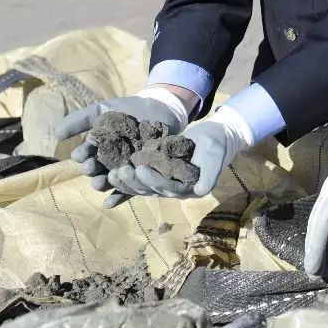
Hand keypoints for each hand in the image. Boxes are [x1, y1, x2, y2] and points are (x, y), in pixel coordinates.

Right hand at [53, 87, 194, 206]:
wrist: (158, 108)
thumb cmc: (127, 109)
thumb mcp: (102, 110)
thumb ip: (80, 120)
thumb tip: (56, 134)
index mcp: (97, 148)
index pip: (85, 155)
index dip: (82, 156)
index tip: (81, 155)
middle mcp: (108, 162)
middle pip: (96, 172)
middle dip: (91, 171)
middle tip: (92, 167)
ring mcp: (124, 170)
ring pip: (110, 182)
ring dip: (103, 184)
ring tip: (102, 181)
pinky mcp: (140, 177)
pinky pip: (128, 191)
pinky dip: (117, 198)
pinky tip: (108, 203)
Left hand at [107, 104, 253, 201]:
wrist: (216, 136)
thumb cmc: (216, 145)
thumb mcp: (215, 156)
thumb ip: (210, 174)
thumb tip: (200, 190)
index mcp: (188, 189)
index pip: (168, 187)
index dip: (153, 180)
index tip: (139, 169)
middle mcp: (175, 190)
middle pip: (150, 190)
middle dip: (133, 182)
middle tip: (118, 171)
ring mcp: (165, 183)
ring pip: (142, 187)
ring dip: (126, 182)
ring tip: (111, 174)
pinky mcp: (157, 174)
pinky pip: (140, 179)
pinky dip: (126, 179)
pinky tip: (111, 175)